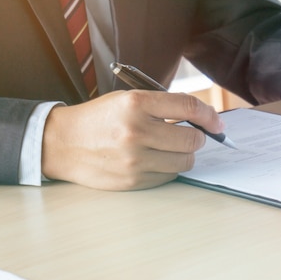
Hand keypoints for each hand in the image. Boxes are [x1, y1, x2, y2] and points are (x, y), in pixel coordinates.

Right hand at [41, 90, 224, 190]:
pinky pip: (169, 176)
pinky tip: (155, 159)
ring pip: (185, 161)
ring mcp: (135, 158)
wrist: (62, 143)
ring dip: (185, 154)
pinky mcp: (133, 179)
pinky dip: (169, 168)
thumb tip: (203, 118)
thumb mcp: (128, 99)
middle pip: (193, 139)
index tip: (217, 123)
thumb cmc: (100, 118)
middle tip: (189, 134)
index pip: (188, 107)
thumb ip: (164, 105)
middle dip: (197, 137)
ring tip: (170, 147)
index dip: (209, 115)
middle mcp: (136, 131)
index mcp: (136, 103)